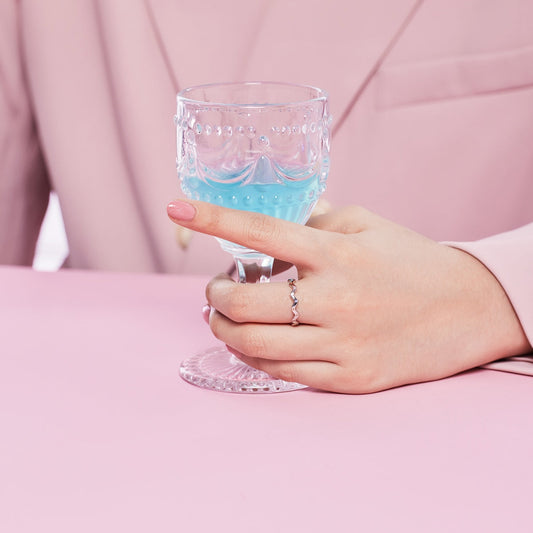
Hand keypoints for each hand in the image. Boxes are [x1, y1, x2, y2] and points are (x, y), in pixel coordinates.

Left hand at [167, 200, 530, 392]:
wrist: (464, 309)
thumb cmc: (411, 260)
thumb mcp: (366, 224)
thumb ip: (315, 223)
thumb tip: (267, 233)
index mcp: (338, 253)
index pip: (260, 230)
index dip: (212, 218)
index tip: (176, 207)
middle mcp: (335, 299)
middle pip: (242, 306)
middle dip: (213, 298)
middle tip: (216, 291)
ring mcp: (341, 344)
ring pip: (253, 346)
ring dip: (224, 330)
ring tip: (225, 318)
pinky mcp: (348, 377)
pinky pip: (282, 373)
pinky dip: (254, 356)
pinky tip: (254, 342)